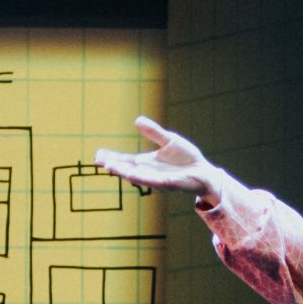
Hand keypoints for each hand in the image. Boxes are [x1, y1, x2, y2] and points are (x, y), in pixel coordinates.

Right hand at [93, 116, 226, 203]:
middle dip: (114, 166)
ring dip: (124, 172)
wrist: (204, 172)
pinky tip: (133, 175)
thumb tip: (137, 120)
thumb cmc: (187, 159)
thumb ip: (154, 132)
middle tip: (100, 162)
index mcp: (147, 163)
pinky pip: (155, 181)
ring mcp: (159, 179)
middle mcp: (150, 172)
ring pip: (138, 176)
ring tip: (110, 168)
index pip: (126, 160)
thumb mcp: (169, 141)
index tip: (98, 155)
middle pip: (128, 169)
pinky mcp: (170, 183)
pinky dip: (143, 178)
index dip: (113, 158)